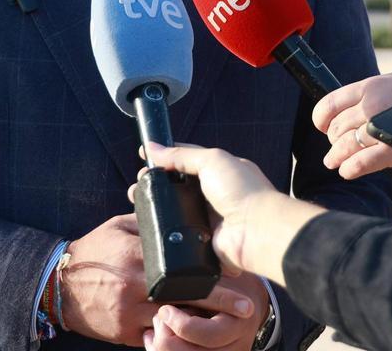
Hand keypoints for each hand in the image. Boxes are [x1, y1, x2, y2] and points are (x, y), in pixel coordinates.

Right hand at [60, 213, 261, 346]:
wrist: (58, 287)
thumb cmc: (92, 252)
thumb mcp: (117, 227)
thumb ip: (147, 222)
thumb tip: (174, 212)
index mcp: (137, 254)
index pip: (182, 267)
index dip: (212, 276)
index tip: (238, 280)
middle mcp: (136, 284)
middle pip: (185, 297)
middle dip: (218, 304)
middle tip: (246, 308)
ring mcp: (131, 312)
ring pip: (175, 321)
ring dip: (201, 324)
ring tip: (230, 326)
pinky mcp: (125, 333)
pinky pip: (157, 338)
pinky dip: (176, 338)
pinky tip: (195, 337)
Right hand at [137, 143, 324, 285]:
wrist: (257, 231)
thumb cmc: (241, 190)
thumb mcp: (212, 160)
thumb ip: (182, 155)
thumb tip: (152, 148)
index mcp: (220, 172)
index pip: (187, 161)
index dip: (165, 157)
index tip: (143, 156)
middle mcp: (214, 196)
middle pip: (178, 188)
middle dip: (156, 185)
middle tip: (135, 186)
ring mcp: (207, 220)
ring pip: (175, 212)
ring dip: (156, 208)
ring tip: (134, 203)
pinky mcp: (202, 243)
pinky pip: (178, 236)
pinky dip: (163, 231)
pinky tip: (144, 227)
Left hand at [314, 73, 391, 178]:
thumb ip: (376, 93)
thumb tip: (358, 103)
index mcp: (370, 86)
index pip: (330, 104)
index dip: (321, 119)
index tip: (322, 126)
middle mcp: (370, 106)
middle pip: (337, 128)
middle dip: (333, 141)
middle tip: (334, 148)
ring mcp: (380, 128)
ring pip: (345, 146)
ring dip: (336, 157)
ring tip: (334, 163)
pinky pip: (362, 162)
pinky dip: (351, 169)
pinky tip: (348, 171)